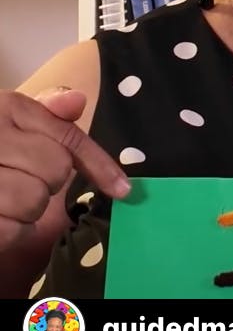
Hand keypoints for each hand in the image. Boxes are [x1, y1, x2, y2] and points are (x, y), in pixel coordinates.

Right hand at [0, 87, 130, 252]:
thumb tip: (77, 100)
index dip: (100, 165)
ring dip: (27, 209)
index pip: (68, 138)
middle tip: (23, 180)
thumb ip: (48, 115)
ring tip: (6, 198)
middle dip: (48, 183)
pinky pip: (12, 230)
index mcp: (9, 107)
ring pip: (35, 201)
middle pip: (56, 170)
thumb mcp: (14, 121)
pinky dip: (11, 230)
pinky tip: (0, 216)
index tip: (123, 189)